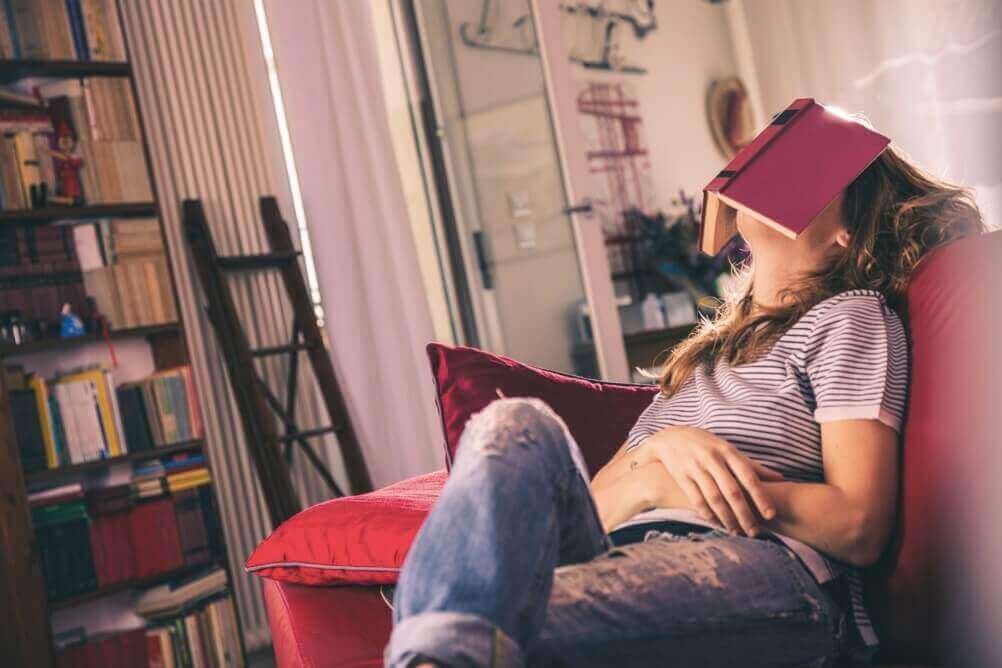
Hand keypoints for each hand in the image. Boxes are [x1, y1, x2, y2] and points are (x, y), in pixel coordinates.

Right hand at [638, 426, 783, 535]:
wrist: (670, 438)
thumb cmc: (706, 445)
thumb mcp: (728, 449)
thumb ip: (752, 465)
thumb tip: (780, 478)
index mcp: (727, 451)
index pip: (748, 476)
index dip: (760, 497)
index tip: (770, 515)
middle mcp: (712, 459)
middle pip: (732, 491)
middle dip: (745, 514)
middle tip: (754, 531)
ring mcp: (695, 467)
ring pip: (714, 498)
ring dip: (727, 518)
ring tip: (736, 531)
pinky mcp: (681, 476)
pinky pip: (696, 499)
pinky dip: (707, 513)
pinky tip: (716, 523)